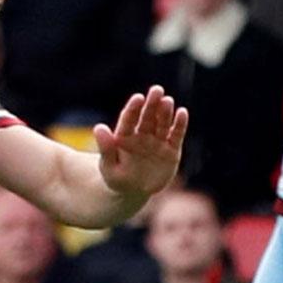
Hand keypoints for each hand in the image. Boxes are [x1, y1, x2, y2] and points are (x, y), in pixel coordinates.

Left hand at [95, 85, 187, 203]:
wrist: (134, 191)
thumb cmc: (118, 179)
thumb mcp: (109, 168)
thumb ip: (106, 149)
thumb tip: (99, 128)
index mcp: (124, 136)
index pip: (129, 118)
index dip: (133, 108)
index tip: (138, 98)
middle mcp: (142, 134)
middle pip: (147, 116)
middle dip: (152, 104)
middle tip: (157, 90)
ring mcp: (157, 141)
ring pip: (162, 123)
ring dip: (165, 111)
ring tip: (168, 101)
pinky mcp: (171, 150)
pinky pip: (176, 135)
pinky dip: (180, 124)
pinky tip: (182, 113)